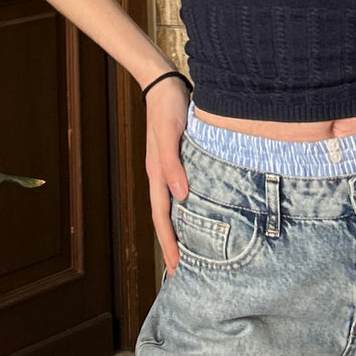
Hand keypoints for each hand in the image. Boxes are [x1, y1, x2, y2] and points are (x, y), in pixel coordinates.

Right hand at [144, 76, 190, 276]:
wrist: (165, 83)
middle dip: (172, 246)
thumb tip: (180, 195)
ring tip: (191, 251)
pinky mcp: (180, 160)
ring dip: (180, 230)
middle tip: (181, 272)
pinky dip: (188, 208)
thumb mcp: (170, 134)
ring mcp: (170, 169)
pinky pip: (182, 191)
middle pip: (166, 218)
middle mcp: (162, 176)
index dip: (168, 244)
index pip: (162, 218)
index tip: (175, 269)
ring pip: (174, 207)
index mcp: (158, 174)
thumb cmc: (168, 107)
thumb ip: (172, 163)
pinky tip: (198, 212)